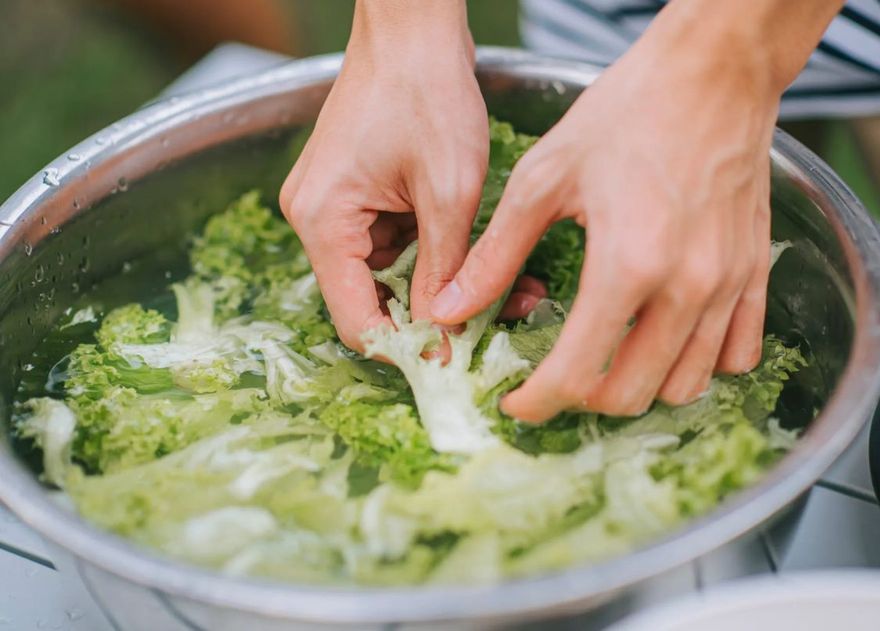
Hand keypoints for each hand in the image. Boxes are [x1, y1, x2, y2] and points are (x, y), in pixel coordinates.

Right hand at [280, 0, 487, 350]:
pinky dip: (433, 254)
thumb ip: (443, 271)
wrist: (413, 29)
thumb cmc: (428, 93)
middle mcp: (317, 220)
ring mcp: (334, 205)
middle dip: (434, 317)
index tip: (456, 363)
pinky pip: (393, 244)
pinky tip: (477, 253)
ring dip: (441, 285)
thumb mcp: (449, 192)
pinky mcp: (355, 193)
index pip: (357, 321)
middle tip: (497, 322)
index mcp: (325, 223)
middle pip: (371, 300)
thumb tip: (442, 337)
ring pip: (388, 275)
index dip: (407, 349)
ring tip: (509, 287)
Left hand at [432, 0, 840, 421]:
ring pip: (686, 385)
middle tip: (555, 378)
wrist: (713, 72)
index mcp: (627, 264)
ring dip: (640, 388)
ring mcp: (728, 285)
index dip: (537, 402)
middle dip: (583, 400)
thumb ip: (496, 254)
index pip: (578, 373)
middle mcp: (686, 286)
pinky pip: (737, 354)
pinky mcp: (754, 273)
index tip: (516, 402)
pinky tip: (668, 340)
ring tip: (606, 361)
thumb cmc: (628, 111)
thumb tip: (450, 308)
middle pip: (632, 393)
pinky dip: (700, 364)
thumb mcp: (544, 178)